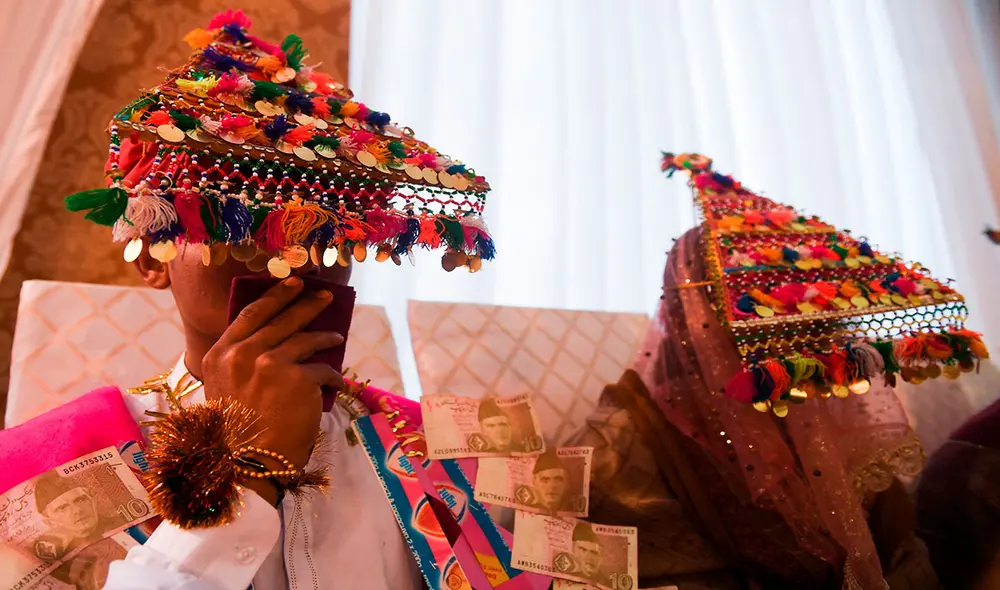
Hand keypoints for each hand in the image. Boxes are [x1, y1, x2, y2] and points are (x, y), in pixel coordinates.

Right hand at [201, 277, 343, 502]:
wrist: (249, 465)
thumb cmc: (237, 433)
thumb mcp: (225, 390)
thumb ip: (241, 363)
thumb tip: (272, 341)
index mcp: (221, 355)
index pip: (252, 314)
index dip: (274, 296)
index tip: (292, 284)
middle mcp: (244, 353)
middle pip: (283, 318)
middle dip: (307, 303)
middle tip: (324, 295)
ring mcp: (272, 364)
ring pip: (306, 339)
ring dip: (325, 336)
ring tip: (336, 336)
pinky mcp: (299, 379)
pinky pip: (323, 369)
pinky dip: (332, 376)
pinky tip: (336, 384)